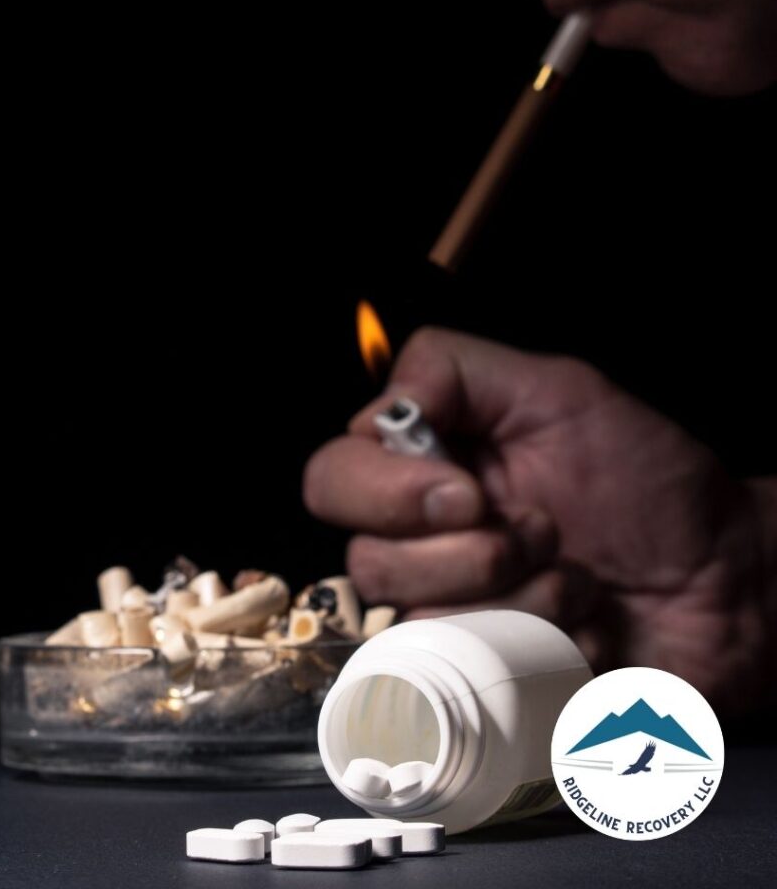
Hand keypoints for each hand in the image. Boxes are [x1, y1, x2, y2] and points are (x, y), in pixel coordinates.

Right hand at [303, 327, 774, 712]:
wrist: (725, 579)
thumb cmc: (646, 481)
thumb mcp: (557, 391)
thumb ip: (453, 372)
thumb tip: (378, 411)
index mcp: (422, 472)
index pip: (332, 480)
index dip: (386, 494)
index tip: (470, 493)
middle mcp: (421, 548)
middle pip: (367, 566)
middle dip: (473, 555)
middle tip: (545, 532)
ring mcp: (453, 621)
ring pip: (425, 630)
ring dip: (527, 603)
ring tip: (580, 581)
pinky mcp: (488, 685)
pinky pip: (483, 684)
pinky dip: (553, 654)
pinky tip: (589, 630)